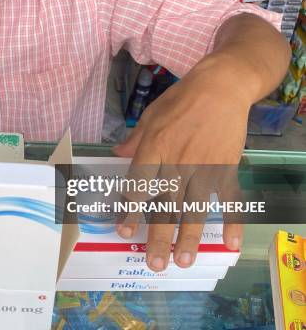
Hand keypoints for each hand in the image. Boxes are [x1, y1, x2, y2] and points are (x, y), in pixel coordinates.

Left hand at [113, 54, 248, 271]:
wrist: (221, 87)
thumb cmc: (181, 99)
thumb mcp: (150, 115)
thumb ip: (135, 139)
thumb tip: (116, 153)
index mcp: (154, 148)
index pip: (139, 185)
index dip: (130, 210)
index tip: (124, 231)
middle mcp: (177, 163)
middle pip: (166, 205)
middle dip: (160, 236)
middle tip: (155, 263)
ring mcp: (204, 168)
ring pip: (195, 209)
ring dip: (189, 237)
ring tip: (183, 261)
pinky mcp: (227, 168)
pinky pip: (229, 199)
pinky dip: (232, 221)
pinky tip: (231, 243)